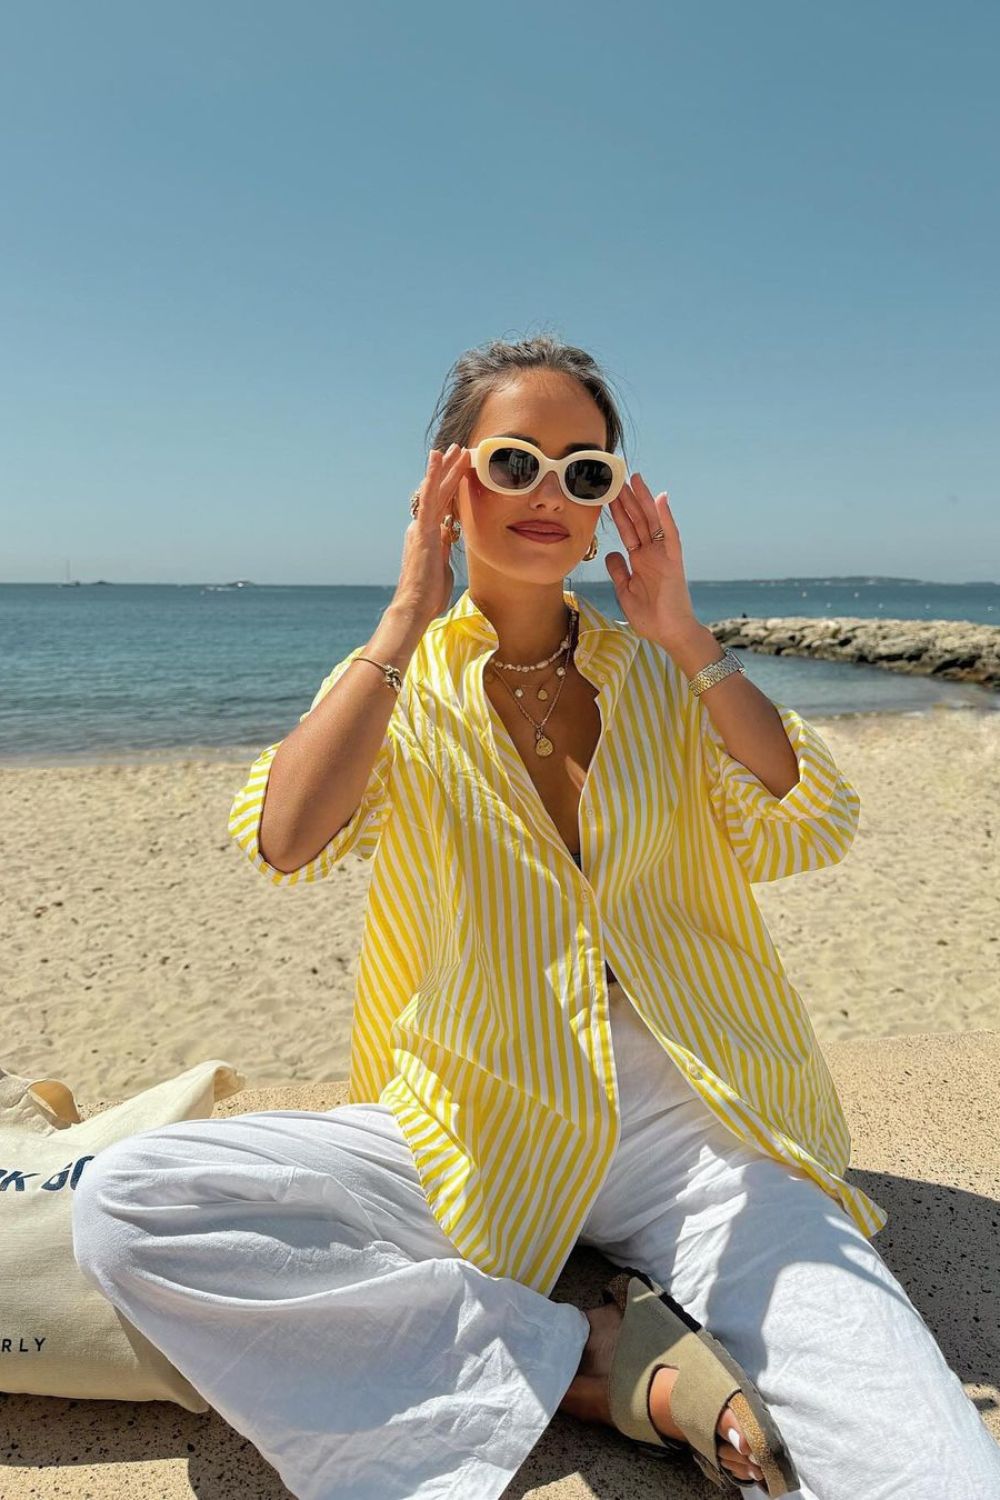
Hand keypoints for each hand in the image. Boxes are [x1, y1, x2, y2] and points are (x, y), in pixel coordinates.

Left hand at [604, 473, 698, 649]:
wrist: (669, 633)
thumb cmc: (650, 616)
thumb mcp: (625, 591)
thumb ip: (619, 571)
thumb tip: (610, 553)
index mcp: (639, 559)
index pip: (627, 529)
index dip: (618, 511)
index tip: (609, 493)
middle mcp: (651, 553)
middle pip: (637, 520)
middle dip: (627, 499)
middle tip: (617, 476)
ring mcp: (663, 555)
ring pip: (651, 522)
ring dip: (643, 500)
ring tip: (635, 479)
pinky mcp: (674, 561)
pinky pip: (670, 535)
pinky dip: (666, 517)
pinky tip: (660, 498)